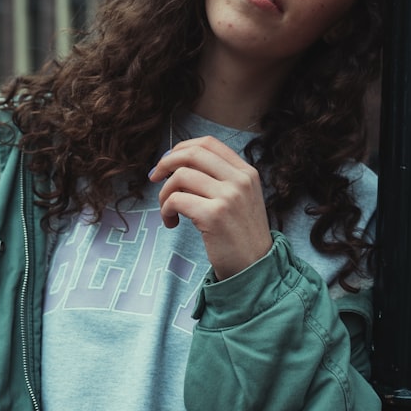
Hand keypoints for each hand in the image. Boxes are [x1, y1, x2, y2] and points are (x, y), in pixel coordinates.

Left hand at [148, 135, 272, 279]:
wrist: (255, 267)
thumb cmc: (242, 235)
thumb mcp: (241, 199)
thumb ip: (220, 179)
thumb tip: (180, 167)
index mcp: (247, 172)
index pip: (209, 143)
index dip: (182, 148)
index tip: (168, 162)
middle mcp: (240, 180)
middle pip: (193, 154)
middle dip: (166, 162)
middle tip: (154, 177)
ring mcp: (229, 197)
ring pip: (180, 177)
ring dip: (164, 193)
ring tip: (168, 210)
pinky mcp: (214, 215)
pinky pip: (176, 200)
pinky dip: (165, 211)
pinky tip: (172, 223)